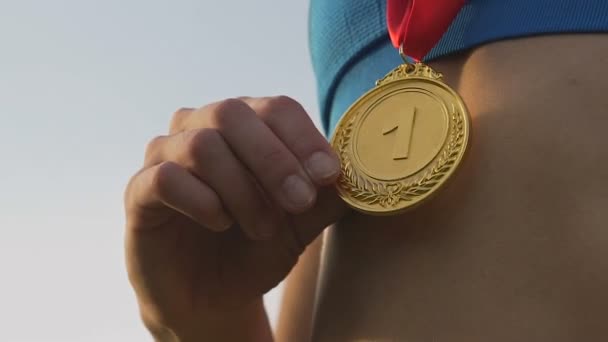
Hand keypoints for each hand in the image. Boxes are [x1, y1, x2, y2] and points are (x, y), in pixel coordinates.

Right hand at [124, 96, 346, 338]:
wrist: (213, 295)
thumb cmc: (257, 249)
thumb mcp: (302, 225)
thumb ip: (326, 197)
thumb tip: (358, 171)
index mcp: (245, 127)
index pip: (275, 108)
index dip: (304, 138)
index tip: (329, 175)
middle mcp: (202, 128)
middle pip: (232, 113)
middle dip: (273, 159)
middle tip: (298, 201)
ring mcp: (166, 155)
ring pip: (202, 145)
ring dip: (242, 189)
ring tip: (262, 228)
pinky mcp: (140, 190)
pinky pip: (165, 177)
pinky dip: (201, 200)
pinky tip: (220, 223)